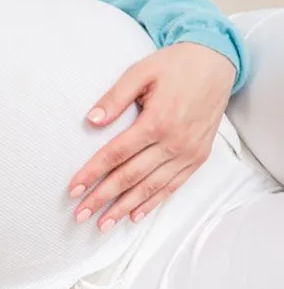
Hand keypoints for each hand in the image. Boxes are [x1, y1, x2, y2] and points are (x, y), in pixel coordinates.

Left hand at [68, 42, 235, 231]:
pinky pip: (173, 185)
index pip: (116, 154)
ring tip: (103, 223)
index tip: (73, 188)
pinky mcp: (198, 157)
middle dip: (103, 197)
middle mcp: (174, 142)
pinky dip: (153, 202)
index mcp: (157, 121)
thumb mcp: (139, 73)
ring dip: (125, 207)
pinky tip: (135, 215)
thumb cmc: (173, 66)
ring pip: (151, 187)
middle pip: (131, 176)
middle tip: (80, 214)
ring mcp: (188, 152)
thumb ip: (114, 98)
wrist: (214, 64)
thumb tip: (91, 120)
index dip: (93, 173)